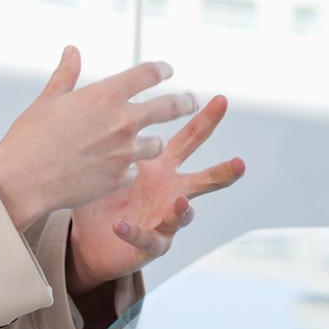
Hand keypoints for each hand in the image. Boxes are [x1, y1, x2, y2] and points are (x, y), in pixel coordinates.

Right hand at [0, 49, 200, 230]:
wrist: (22, 180)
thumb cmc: (29, 137)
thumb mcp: (48, 100)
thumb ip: (66, 75)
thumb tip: (72, 50)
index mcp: (107, 95)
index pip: (148, 74)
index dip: (161, 69)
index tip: (168, 70)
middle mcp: (124, 120)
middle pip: (169, 107)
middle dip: (184, 102)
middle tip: (191, 101)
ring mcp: (126, 151)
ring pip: (156, 143)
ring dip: (154, 140)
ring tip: (153, 141)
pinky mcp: (121, 177)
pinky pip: (135, 170)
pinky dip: (129, 168)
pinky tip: (119, 169)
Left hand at [67, 94, 244, 294]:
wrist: (88, 239)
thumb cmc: (98, 194)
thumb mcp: (102, 158)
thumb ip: (105, 129)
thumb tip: (95, 83)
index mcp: (163, 166)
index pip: (189, 139)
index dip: (206, 119)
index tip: (221, 99)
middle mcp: (171, 191)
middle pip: (205, 179)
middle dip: (225, 171)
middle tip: (240, 163)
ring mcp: (164, 219)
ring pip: (185, 215)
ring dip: (185, 209)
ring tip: (181, 201)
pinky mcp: (149, 245)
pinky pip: (147, 238)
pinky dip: (134, 231)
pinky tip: (119, 225)